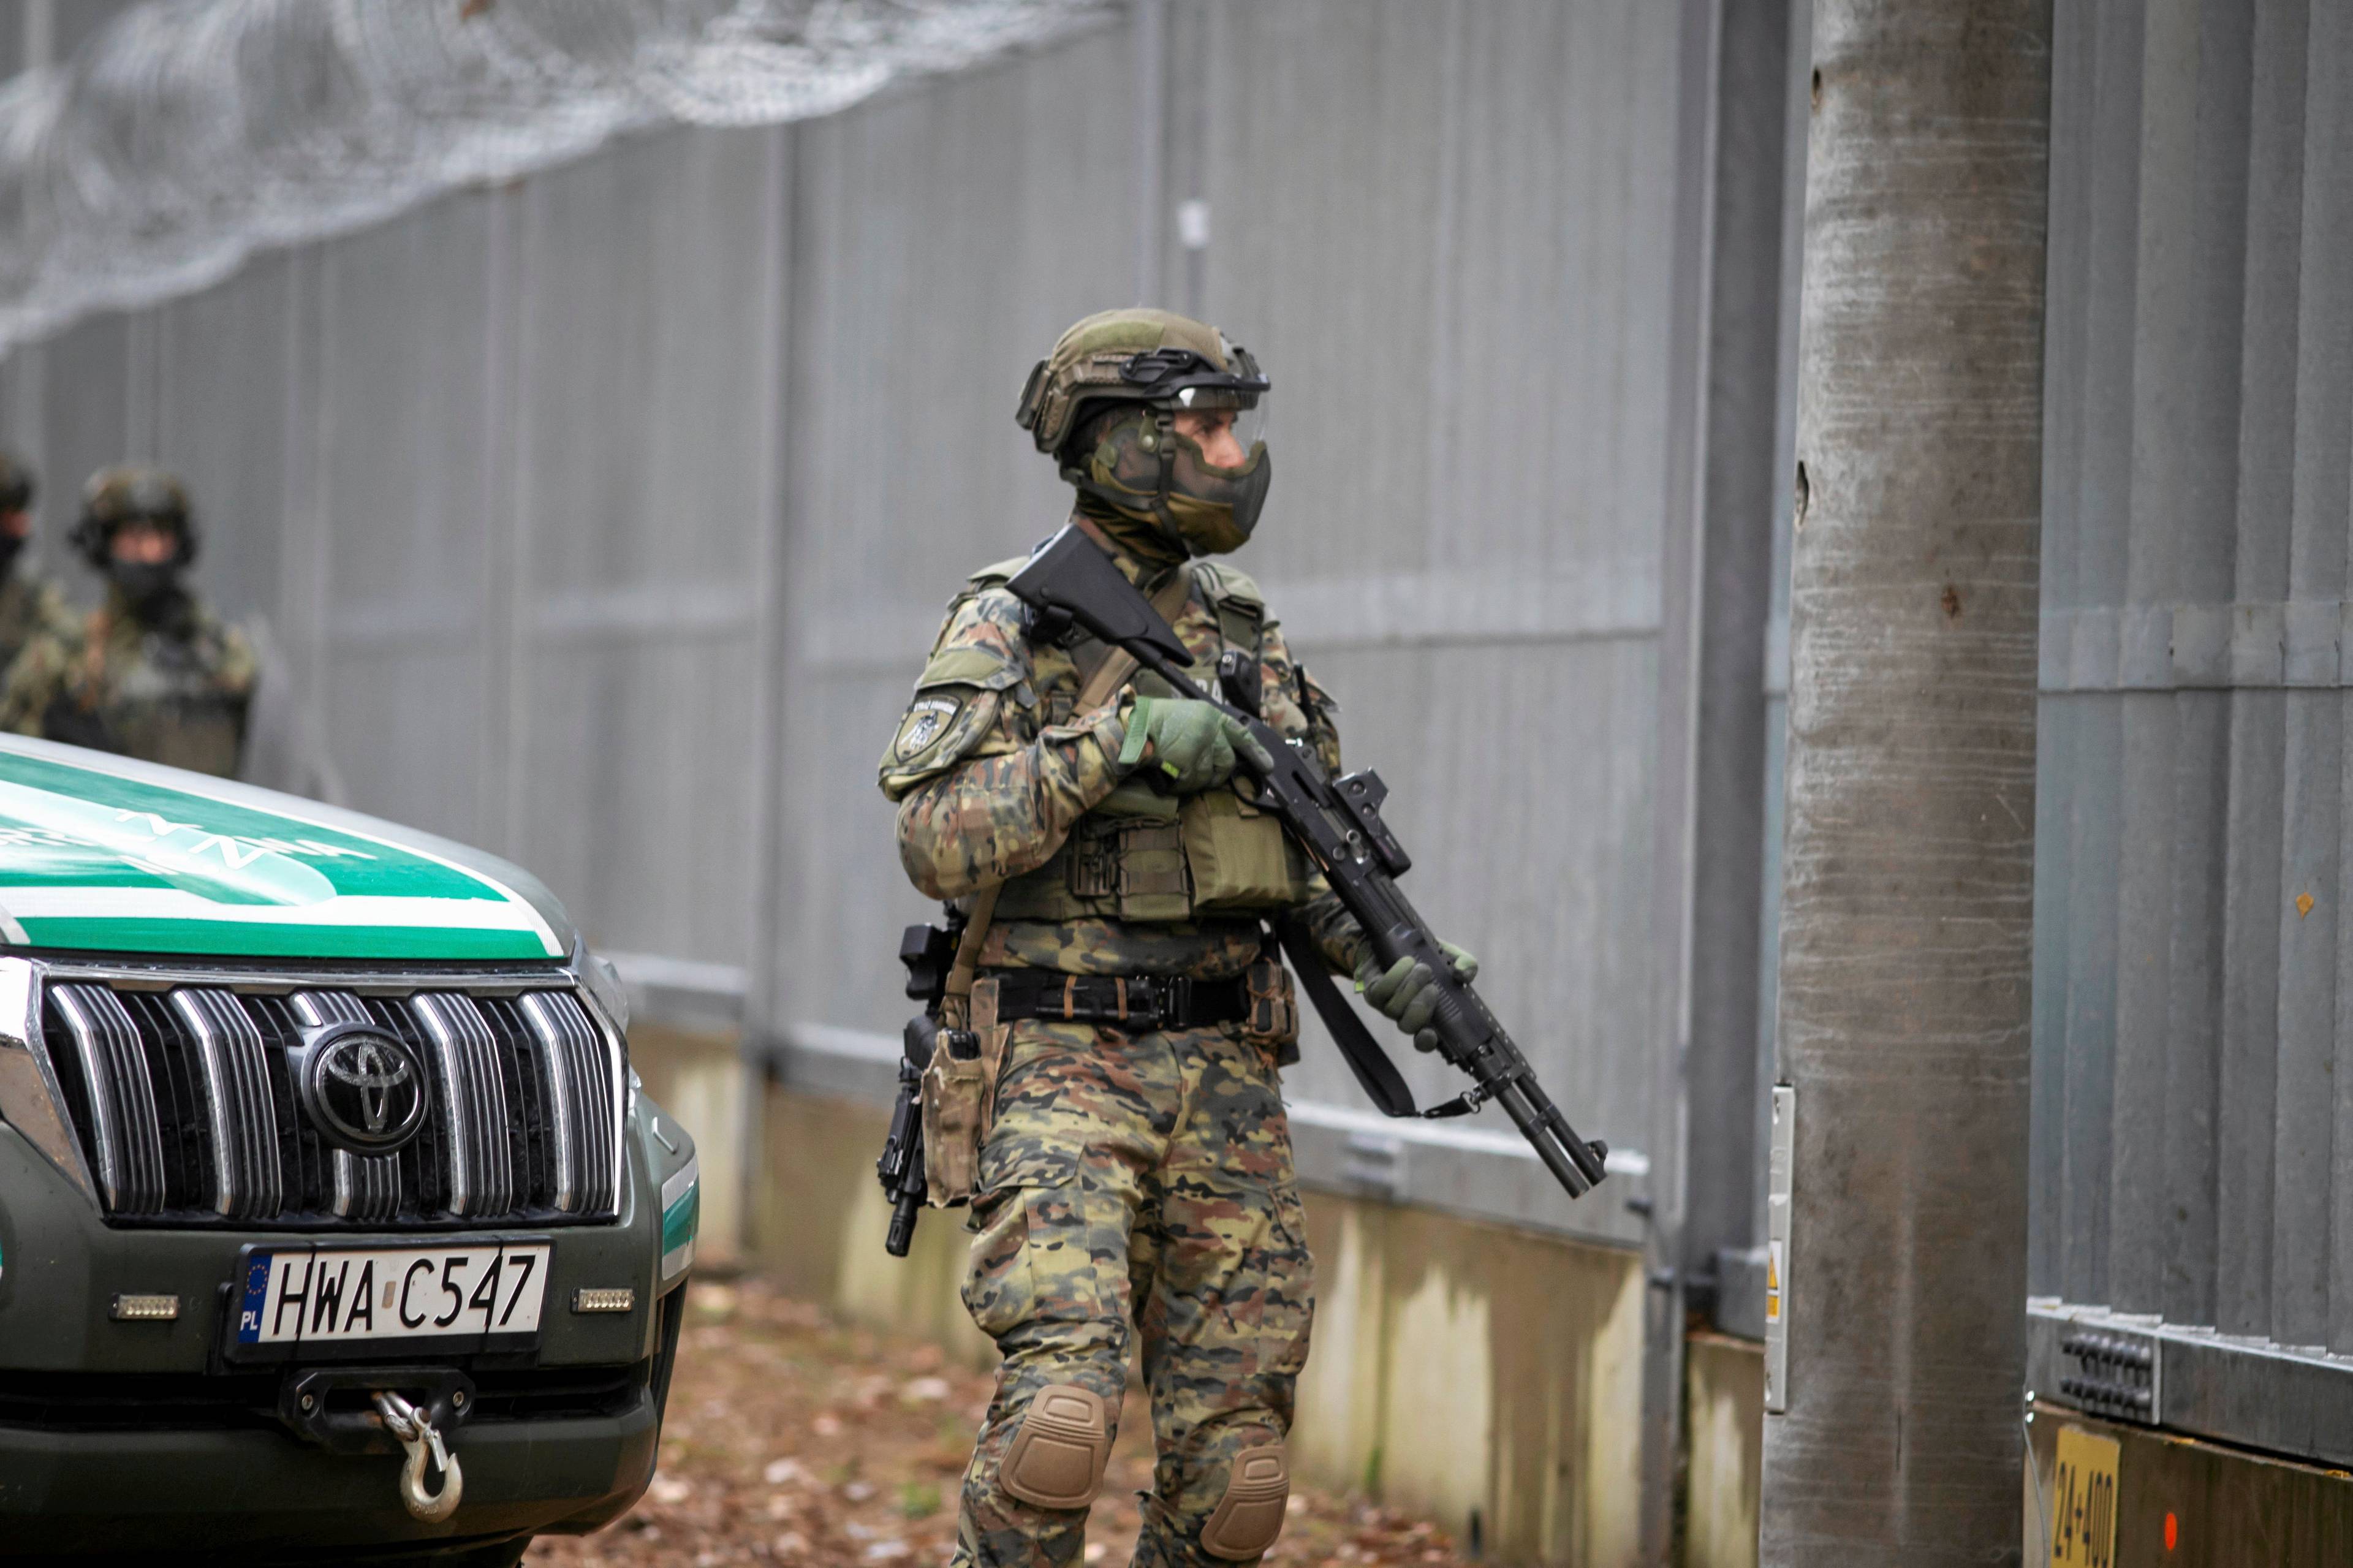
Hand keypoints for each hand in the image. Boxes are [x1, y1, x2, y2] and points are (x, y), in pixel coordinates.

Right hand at [1120, 696, 1271, 793]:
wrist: (1131, 727)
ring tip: (1175, 771)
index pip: (1241, 733)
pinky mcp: (1187, 763)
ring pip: (1207, 776)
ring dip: (1193, 780)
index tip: (1268, 766)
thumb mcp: (1185, 715)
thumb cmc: (1152, 721)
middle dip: (1217, 774)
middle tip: (1203, 776)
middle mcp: (1209, 729)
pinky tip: (1168, 777)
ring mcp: (1199, 747)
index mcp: (1210, 714)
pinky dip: (1179, 786)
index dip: (1255, 751)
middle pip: (1226, 762)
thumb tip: (1219, 750)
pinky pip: (1190, 785)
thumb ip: (1206, 729)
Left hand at [1354, 941, 1478, 1051]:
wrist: (1395, 940)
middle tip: (1432, 987)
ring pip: (1394, 1009)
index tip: (1431, 1033)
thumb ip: (1465, 965)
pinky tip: (1406, 962)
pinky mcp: (1373, 992)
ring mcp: (1387, 1005)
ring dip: (1411, 987)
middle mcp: (1405, 1015)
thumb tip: (1463, 974)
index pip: (1424, 1041)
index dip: (1426, 1042)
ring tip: (1422, 968)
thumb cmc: (1426, 956)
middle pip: (1408, 1026)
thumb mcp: (1451, 957)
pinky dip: (1396, 975)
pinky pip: (1381, 991)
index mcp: (1427, 1015)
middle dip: (1422, 1008)